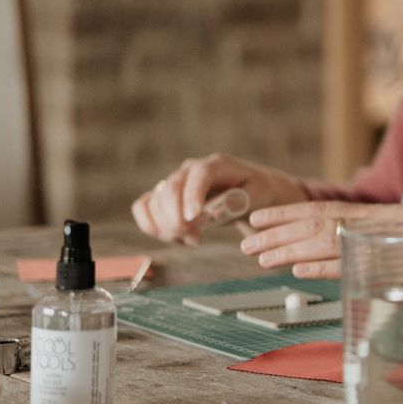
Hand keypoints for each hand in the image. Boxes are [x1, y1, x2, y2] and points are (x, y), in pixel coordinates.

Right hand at [131, 154, 306, 245]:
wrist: (251, 191)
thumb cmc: (257, 192)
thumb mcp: (259, 195)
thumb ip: (239, 202)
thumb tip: (211, 214)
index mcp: (217, 164)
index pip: (199, 175)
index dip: (192, 196)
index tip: (193, 219)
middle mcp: (190, 169)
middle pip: (170, 191)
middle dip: (177, 221)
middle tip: (196, 239)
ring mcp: (174, 181)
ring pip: (153, 203)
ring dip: (167, 228)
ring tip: (193, 239)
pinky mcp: (163, 195)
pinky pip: (143, 208)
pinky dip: (153, 227)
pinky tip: (177, 237)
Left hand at [240, 198, 402, 279]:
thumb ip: (383, 247)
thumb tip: (361, 260)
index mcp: (373, 217)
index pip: (320, 212)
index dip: (287, 215)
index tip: (258, 219)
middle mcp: (371, 222)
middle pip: (313, 225)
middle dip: (276, 234)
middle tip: (243, 243)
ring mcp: (381, 236)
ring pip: (325, 241)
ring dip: (288, 249)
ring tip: (258, 257)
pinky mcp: (393, 253)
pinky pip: (353, 260)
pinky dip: (323, 265)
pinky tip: (299, 271)